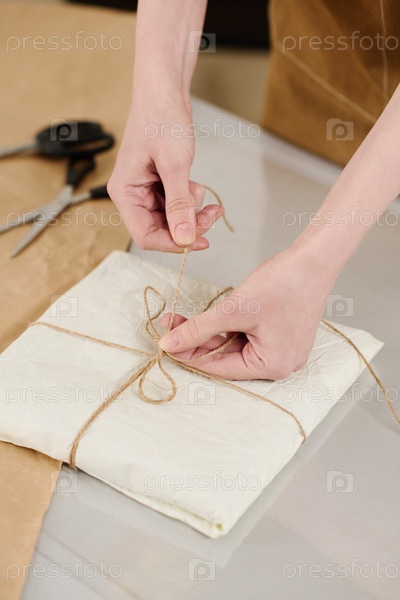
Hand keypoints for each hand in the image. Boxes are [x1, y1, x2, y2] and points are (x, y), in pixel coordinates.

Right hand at [107, 93, 223, 251]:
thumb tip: (185, 238)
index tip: (198, 241)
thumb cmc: (161, 118)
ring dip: (193, 213)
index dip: (172, 243)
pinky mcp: (160, 184)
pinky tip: (197, 185)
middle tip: (212, 216)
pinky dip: (191, 201)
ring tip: (207, 196)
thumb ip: (179, 204)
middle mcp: (133, 195)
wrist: (165, 92)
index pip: (145, 235)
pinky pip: (176, 204)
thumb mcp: (174, 164)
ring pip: (172, 219)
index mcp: (125, 192)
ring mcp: (147, 190)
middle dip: (188, 226)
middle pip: (161, 229)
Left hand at [158, 245, 335, 379]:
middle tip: (171, 324)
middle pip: (227, 357)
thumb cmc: (282, 284)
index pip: (221, 367)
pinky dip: (227, 326)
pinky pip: (246, 336)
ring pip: (234, 345)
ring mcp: (282, 349)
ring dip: (209, 331)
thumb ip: (199, 329)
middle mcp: (279, 364)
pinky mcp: (281, 334)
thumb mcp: (234, 309)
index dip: (190, 356)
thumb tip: (169, 344)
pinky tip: (209, 316)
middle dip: (197, 340)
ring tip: (183, 317)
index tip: (166, 344)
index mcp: (272, 366)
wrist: (314, 259)